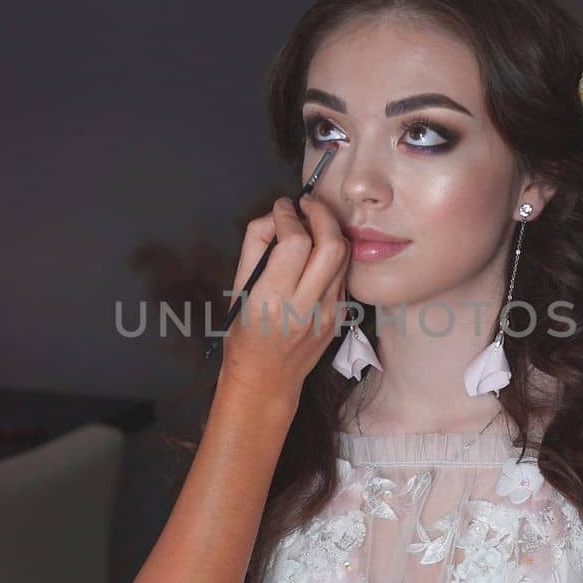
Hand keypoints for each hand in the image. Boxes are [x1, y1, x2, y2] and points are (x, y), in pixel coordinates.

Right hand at [219, 195, 347, 403]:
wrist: (267, 378)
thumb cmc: (245, 334)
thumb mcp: (237, 289)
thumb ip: (254, 246)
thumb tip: (274, 216)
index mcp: (274, 300)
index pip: (295, 243)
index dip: (288, 216)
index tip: (281, 207)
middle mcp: (306, 306)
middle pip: (332, 244)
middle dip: (321, 213)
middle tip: (306, 204)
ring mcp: (329, 313)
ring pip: (344, 256)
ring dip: (330, 230)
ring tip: (313, 221)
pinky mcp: (341, 315)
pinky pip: (344, 273)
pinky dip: (333, 253)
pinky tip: (318, 250)